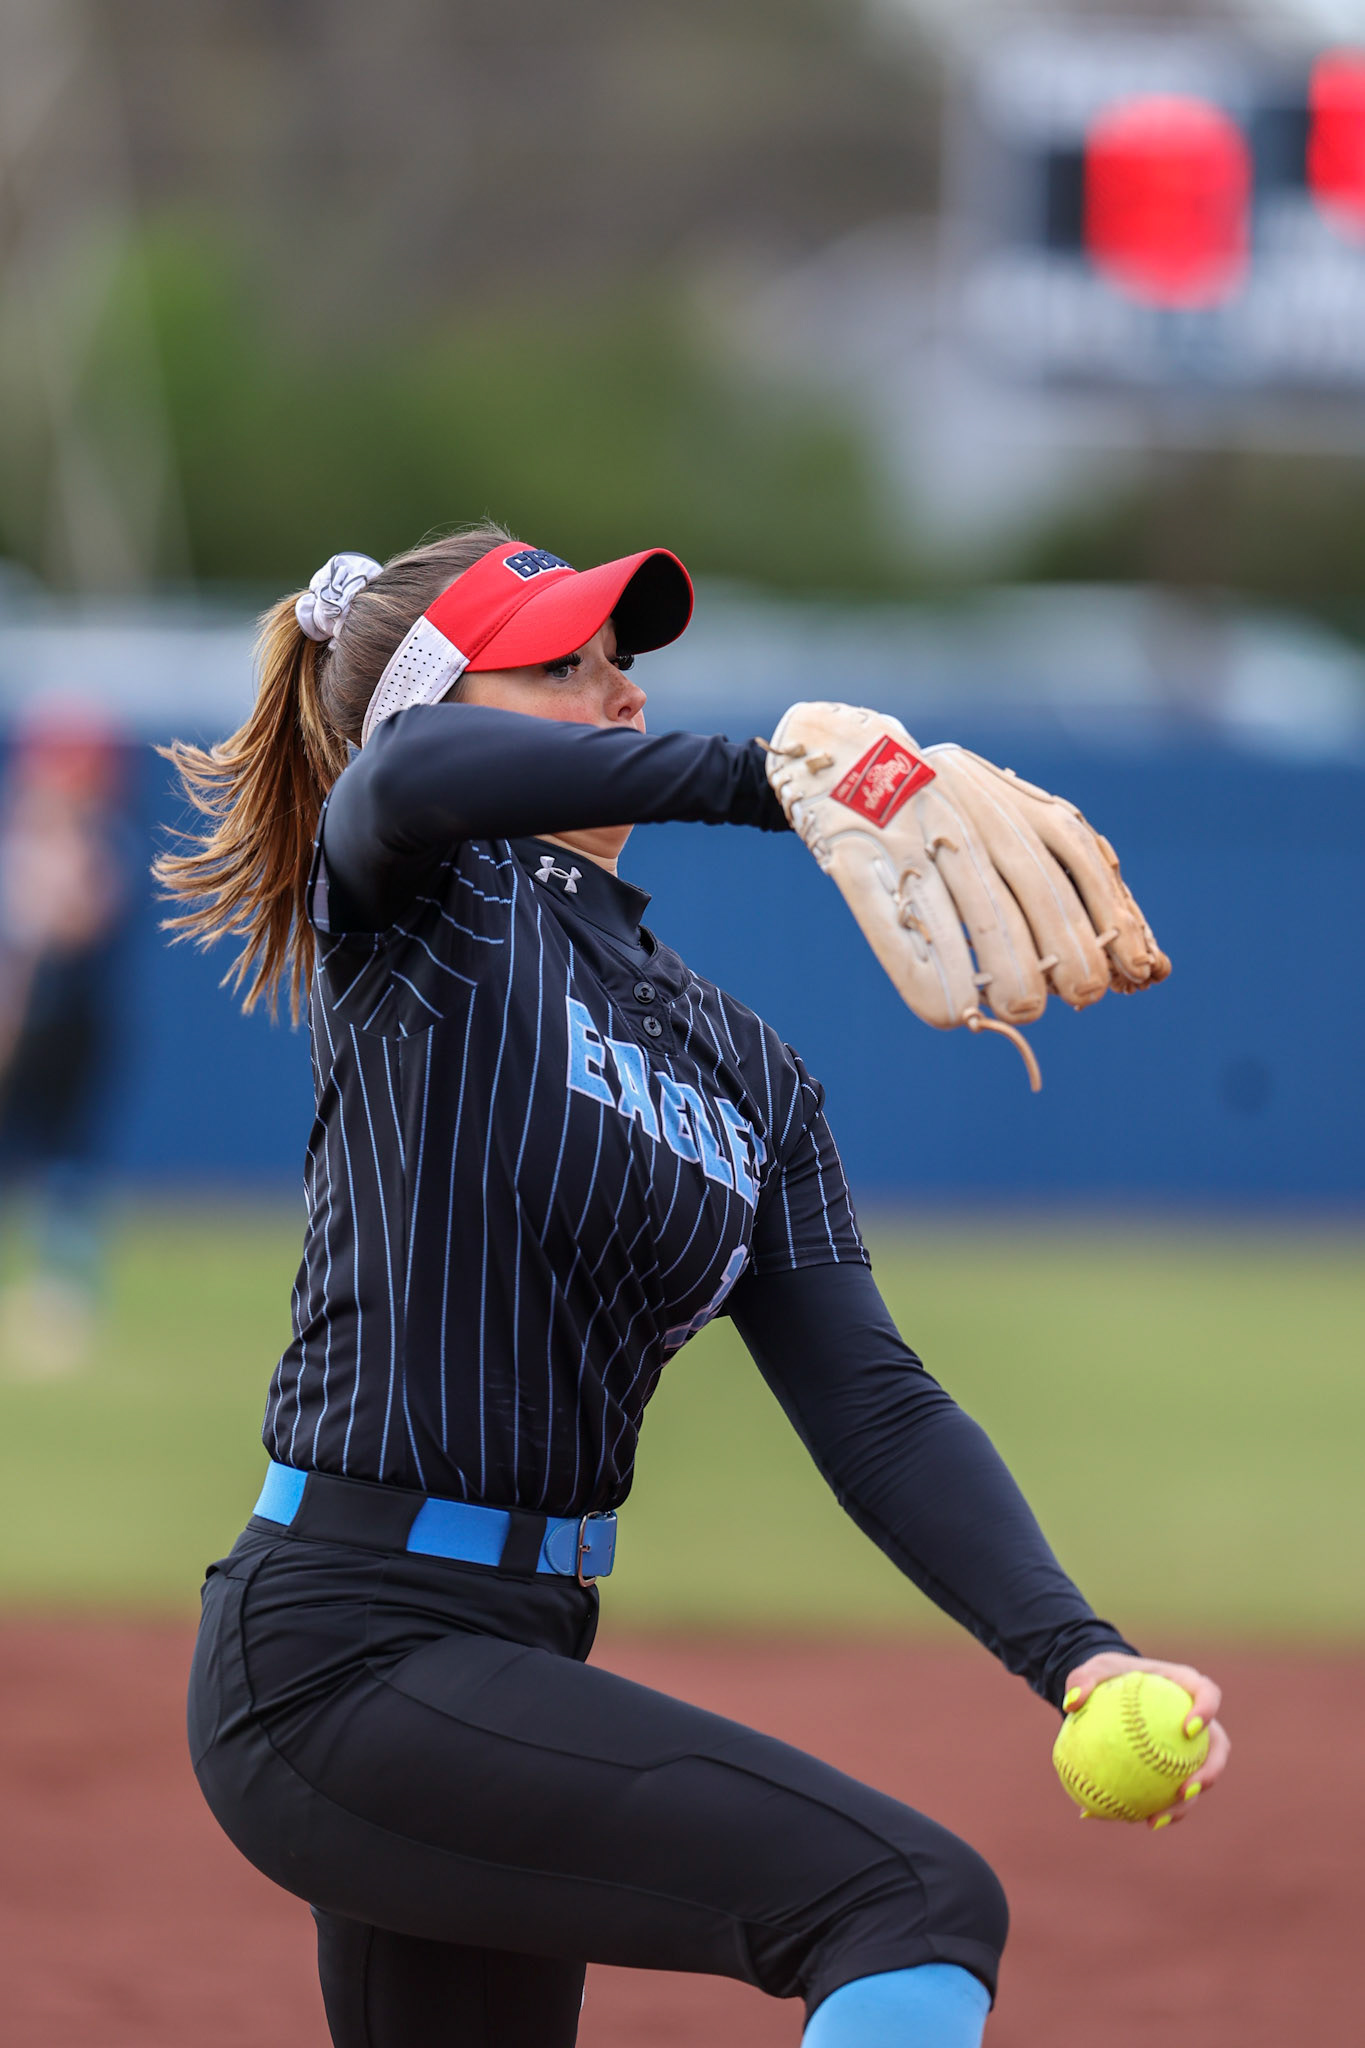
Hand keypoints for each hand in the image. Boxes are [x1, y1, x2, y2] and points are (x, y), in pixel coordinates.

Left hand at [1062, 1650, 1229, 1830]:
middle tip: (1185, 1788)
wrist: (1109, 1691)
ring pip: (1197, 1779)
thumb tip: (1071, 1702)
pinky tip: (1125, 1819)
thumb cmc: (1108, 1675)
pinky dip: (1152, 1806)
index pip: (1209, 1693)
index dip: (1208, 1711)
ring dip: (1182, 1805)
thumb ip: (1081, 1680)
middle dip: (1209, 1772)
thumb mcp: (1091, 1669)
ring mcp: (1191, 1747)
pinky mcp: (1177, 1768)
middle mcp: (1197, 1719)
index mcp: (1186, 1686)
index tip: (1189, 1729)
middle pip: (1218, 1747)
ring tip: (1156, 1819)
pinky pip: (1170, 1791)